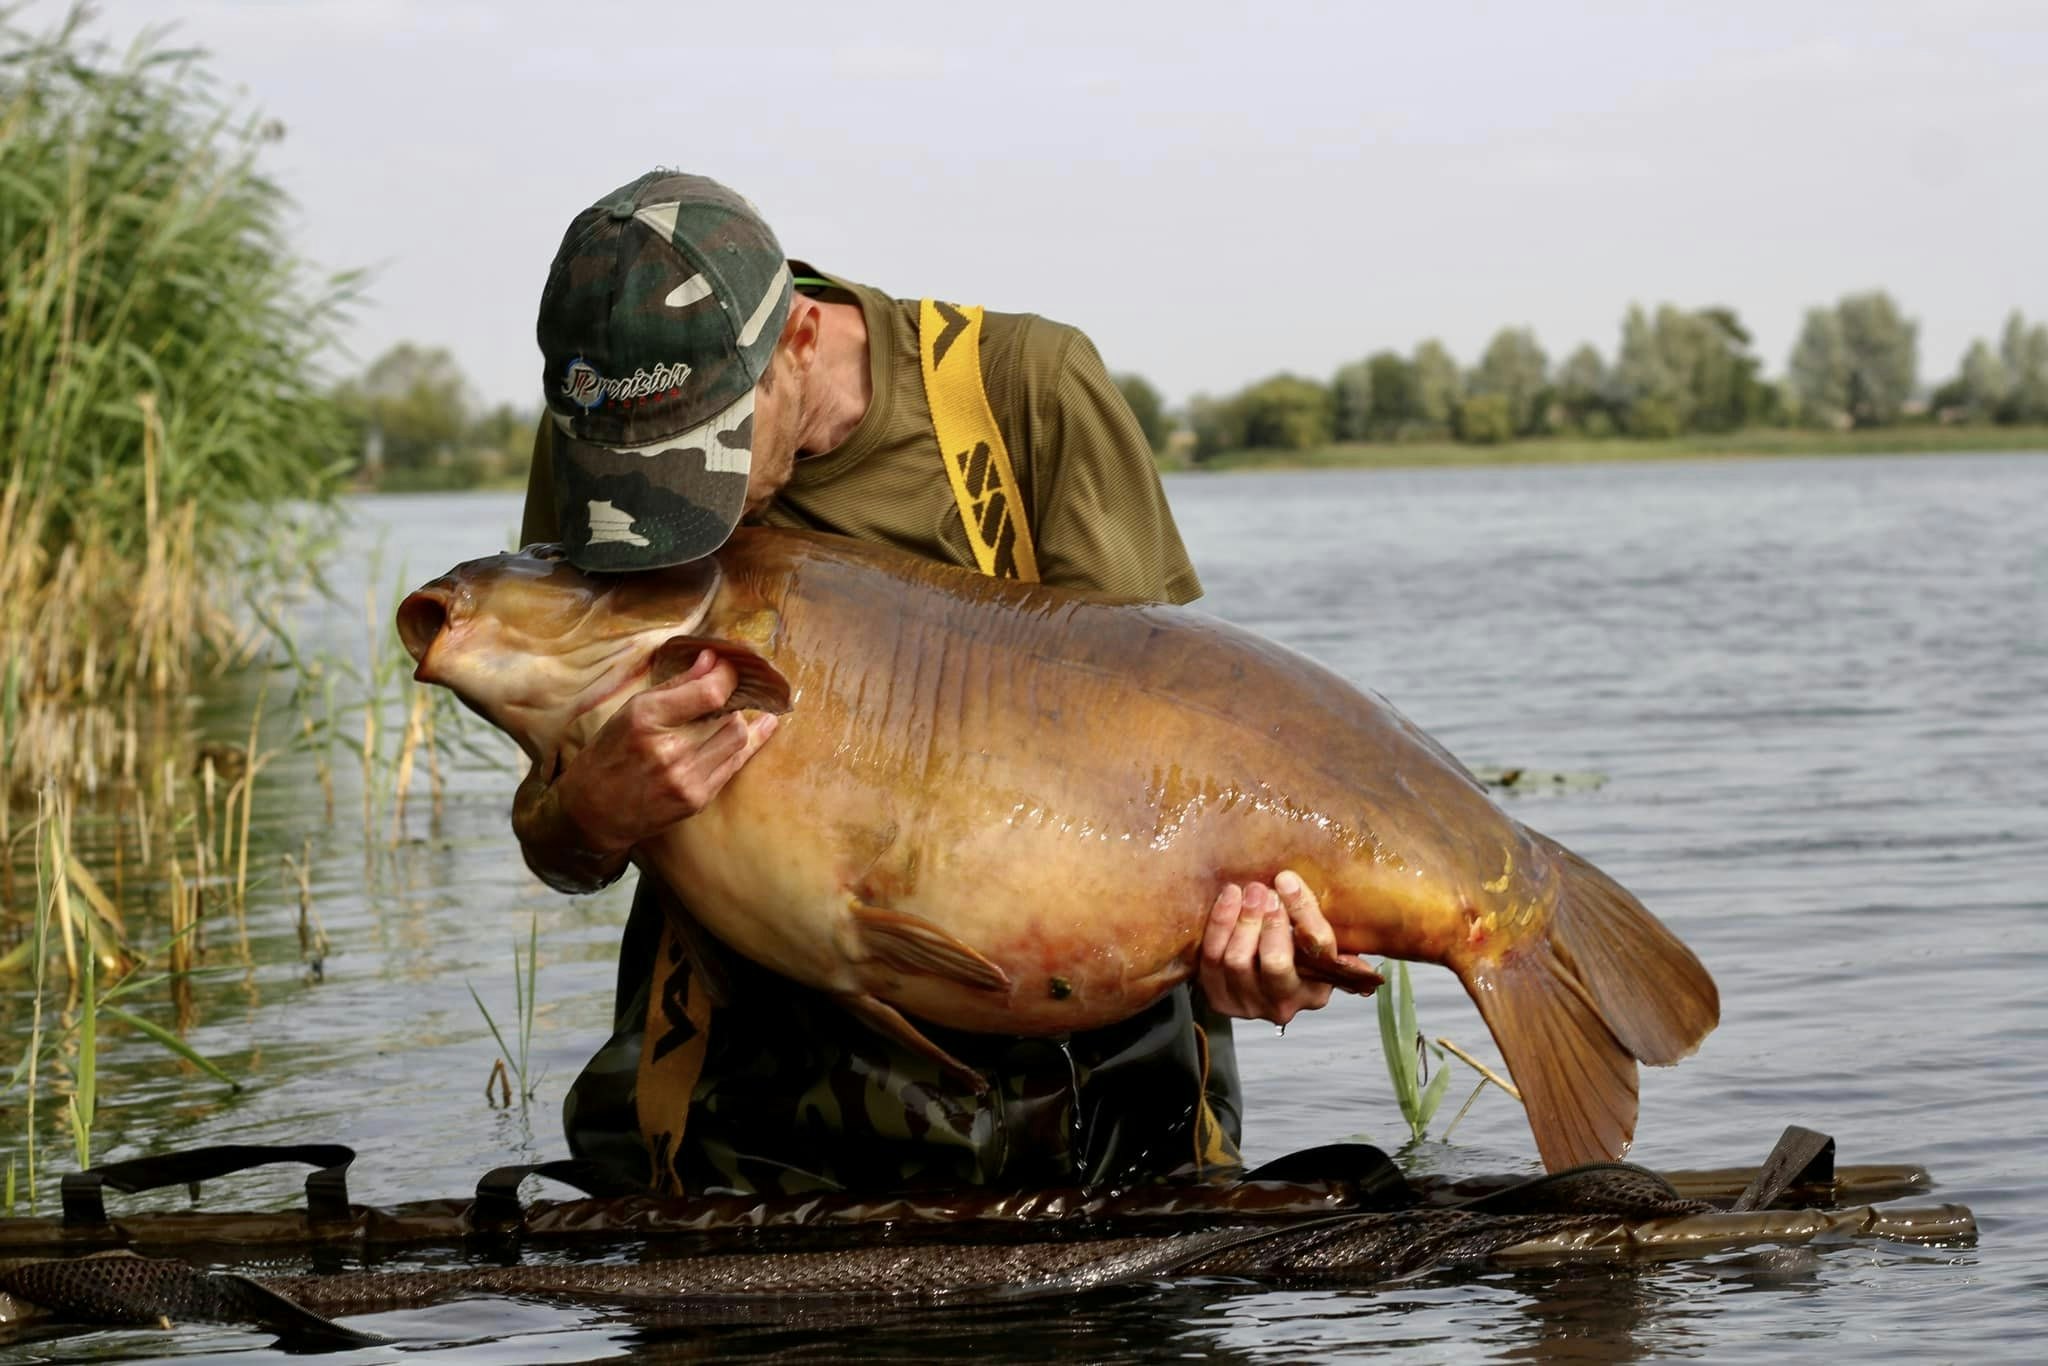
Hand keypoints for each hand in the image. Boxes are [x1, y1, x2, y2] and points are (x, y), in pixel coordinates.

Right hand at [552, 648, 778, 855]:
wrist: (594, 812)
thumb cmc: (609, 753)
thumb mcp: (631, 710)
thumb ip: (676, 684)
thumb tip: (712, 659)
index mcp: (647, 718)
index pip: (710, 692)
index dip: (728, 675)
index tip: (729, 667)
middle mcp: (669, 749)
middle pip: (728, 715)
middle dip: (730, 700)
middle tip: (723, 694)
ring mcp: (685, 778)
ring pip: (737, 738)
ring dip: (735, 722)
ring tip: (721, 716)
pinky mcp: (697, 799)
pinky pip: (735, 764)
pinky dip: (745, 743)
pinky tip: (762, 727)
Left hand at [1199, 871, 1363, 1025]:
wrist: (1258, 972)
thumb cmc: (1290, 949)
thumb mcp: (1309, 933)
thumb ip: (1306, 911)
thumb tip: (1287, 881)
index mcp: (1315, 991)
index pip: (1317, 949)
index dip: (1302, 911)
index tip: (1286, 881)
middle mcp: (1284, 1004)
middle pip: (1275, 962)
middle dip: (1267, 921)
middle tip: (1263, 891)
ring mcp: (1249, 1005)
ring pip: (1238, 961)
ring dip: (1241, 920)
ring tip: (1245, 893)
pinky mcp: (1220, 999)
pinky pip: (1211, 960)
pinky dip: (1219, 926)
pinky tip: (1228, 901)